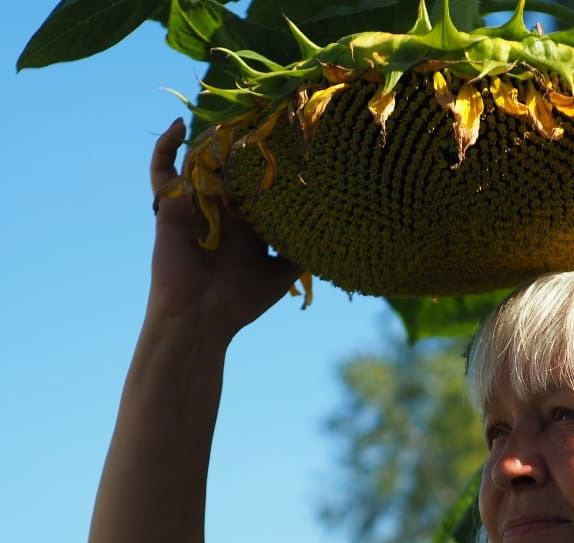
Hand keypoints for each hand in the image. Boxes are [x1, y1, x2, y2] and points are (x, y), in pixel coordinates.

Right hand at [149, 118, 301, 340]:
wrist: (200, 318)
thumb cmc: (240, 301)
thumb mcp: (281, 274)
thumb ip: (301, 252)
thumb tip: (332, 231)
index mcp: (248, 222)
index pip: (259, 182)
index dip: (270, 162)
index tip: (290, 138)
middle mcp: (222, 209)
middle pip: (231, 165)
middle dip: (244, 142)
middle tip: (263, 113)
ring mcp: (196, 204)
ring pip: (201, 160)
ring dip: (214, 139)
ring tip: (232, 115)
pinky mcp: (170, 205)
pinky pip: (162, 169)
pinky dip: (166, 145)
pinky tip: (182, 126)